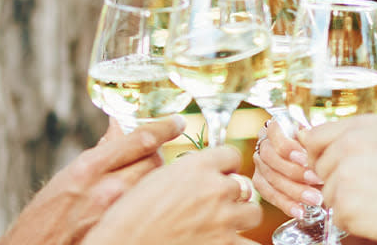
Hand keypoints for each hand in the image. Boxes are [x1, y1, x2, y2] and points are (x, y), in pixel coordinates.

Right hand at [0, 116, 184, 244]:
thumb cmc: (45, 215)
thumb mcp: (67, 177)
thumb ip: (98, 153)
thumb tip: (117, 129)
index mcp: (89, 168)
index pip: (140, 139)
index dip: (164, 127)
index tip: (177, 121)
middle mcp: (106, 188)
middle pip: (154, 162)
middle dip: (159, 154)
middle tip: (159, 152)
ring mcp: (117, 213)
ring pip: (153, 185)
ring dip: (155, 177)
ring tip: (146, 179)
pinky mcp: (120, 230)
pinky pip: (145, 208)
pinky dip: (147, 199)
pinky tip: (141, 202)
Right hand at [81, 146, 262, 244]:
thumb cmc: (124, 217)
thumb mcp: (143, 179)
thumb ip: (166, 166)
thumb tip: (144, 143)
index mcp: (195, 167)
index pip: (231, 155)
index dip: (225, 166)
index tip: (220, 175)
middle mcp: (215, 189)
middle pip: (243, 186)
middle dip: (232, 195)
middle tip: (216, 205)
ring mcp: (224, 220)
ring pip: (252, 213)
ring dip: (241, 219)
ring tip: (225, 226)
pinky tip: (230, 244)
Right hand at [253, 117, 323, 218]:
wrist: (315, 162)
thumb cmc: (316, 147)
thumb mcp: (317, 137)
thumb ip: (312, 138)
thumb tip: (310, 138)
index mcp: (275, 128)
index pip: (274, 133)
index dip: (288, 147)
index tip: (305, 157)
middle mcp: (263, 145)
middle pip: (271, 158)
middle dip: (295, 171)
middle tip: (316, 180)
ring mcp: (260, 165)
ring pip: (271, 179)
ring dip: (294, 191)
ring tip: (315, 199)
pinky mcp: (261, 183)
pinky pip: (270, 195)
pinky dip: (286, 204)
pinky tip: (300, 211)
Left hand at [299, 114, 376, 244]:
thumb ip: (353, 136)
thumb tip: (308, 138)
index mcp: (361, 127)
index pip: (315, 137)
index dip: (318, 155)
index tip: (328, 166)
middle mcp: (350, 145)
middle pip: (319, 168)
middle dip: (336, 181)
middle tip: (369, 188)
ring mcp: (346, 175)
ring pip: (327, 194)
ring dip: (346, 202)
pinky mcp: (346, 204)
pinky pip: (337, 216)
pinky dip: (353, 221)